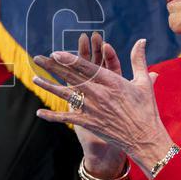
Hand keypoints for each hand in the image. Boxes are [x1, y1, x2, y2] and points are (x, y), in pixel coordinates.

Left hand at [32, 36, 174, 177]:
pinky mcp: (89, 123)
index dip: (70, 60)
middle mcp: (100, 94)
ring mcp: (93, 109)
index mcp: (112, 82)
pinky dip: (52, 116)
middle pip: (72, 77)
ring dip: (49, 86)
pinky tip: (39, 113)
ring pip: (66, 95)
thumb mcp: (143, 82)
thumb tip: (142, 40)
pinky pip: (68, 118)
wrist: (145, 139)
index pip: (87, 68)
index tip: (56, 53)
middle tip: (38, 57)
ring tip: (34, 78)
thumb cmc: (146, 109)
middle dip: (53, 66)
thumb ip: (138, 59)